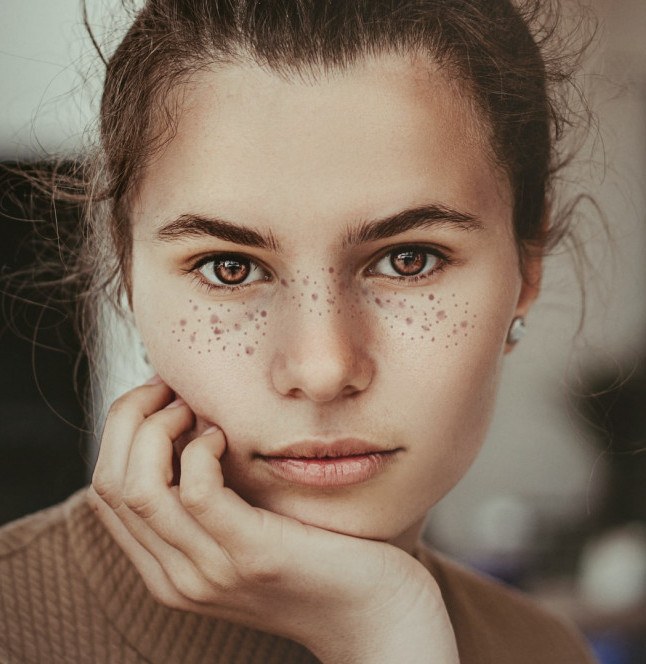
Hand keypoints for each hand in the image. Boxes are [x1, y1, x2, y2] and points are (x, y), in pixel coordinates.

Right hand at [88, 378, 458, 662]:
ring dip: (161, 427)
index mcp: (166, 569)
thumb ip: (209, 500)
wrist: (375, 616)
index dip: (122, 429)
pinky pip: (198, 491)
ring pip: (139, 486)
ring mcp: (210, 570)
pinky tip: (225, 435)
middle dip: (131, 417)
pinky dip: (202, 450)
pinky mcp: (253, 554)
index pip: (106, 489)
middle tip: (172, 388)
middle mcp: (176, 576)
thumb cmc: (317, 556)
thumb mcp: (246, 531)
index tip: (161, 394)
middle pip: (111, 482)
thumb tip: (188, 425)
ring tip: (197, 408)